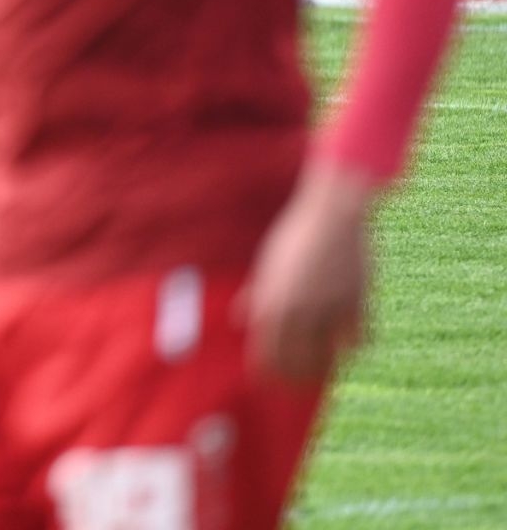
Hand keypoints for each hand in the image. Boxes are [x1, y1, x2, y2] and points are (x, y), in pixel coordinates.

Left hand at [241, 164, 373, 382]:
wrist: (333, 214)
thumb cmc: (294, 236)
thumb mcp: (268, 265)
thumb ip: (256, 295)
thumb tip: (239, 319)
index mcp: (273, 303)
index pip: (268, 354)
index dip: (267, 372)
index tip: (267, 381)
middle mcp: (301, 312)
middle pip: (299, 363)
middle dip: (296, 377)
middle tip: (296, 383)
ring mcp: (331, 310)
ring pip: (330, 358)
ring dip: (325, 367)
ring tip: (320, 371)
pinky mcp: (359, 304)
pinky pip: (358, 340)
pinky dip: (351, 346)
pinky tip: (347, 346)